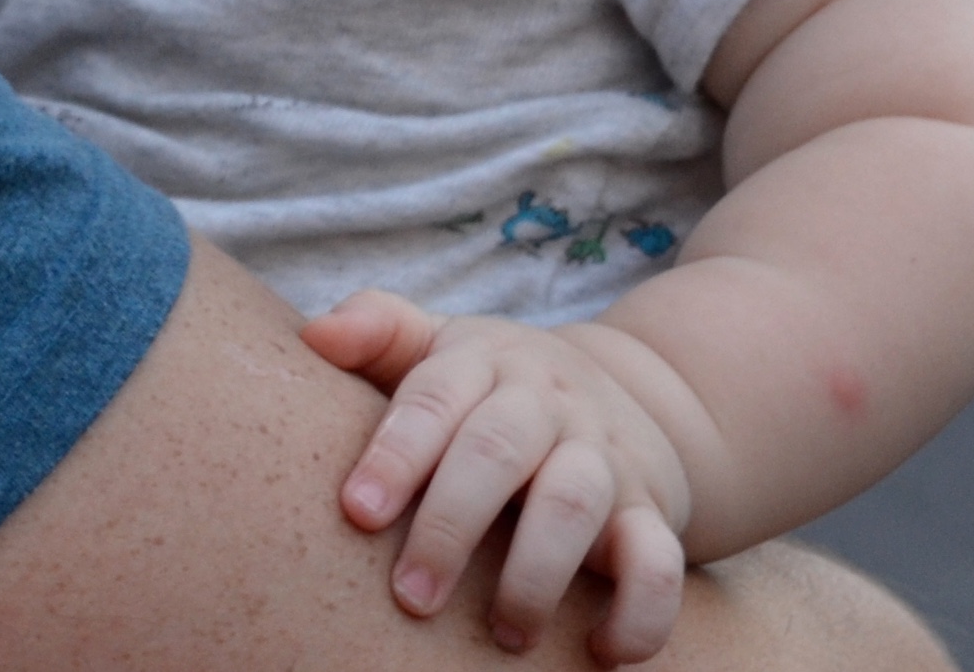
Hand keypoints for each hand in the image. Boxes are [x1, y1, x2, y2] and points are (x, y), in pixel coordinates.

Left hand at [300, 291, 692, 663]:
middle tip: (410, 598)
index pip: (435, 398)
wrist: (635, 397)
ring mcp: (604, 457)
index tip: (357, 514)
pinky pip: (658, 561)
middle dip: (450, 525)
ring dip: (533, 577)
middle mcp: (546, 404)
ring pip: (573, 505)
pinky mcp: (651, 511)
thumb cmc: (498, 391)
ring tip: (501, 636)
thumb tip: (314, 337)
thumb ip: (380, 333)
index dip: (396, 453)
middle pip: (497, 450)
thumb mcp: (445, 348)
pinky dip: (639, 612)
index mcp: (485, 362)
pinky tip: (599, 653)